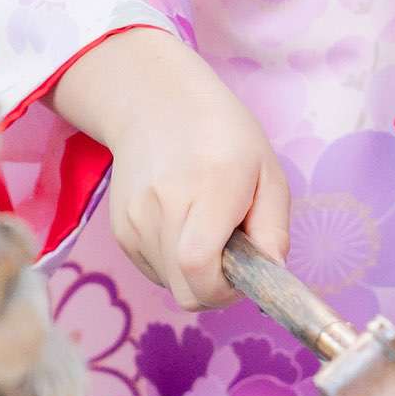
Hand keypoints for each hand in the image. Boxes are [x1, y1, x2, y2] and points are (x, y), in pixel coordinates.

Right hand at [51, 28, 288, 310]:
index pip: (199, 268)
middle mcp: (164, 207)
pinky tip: (181, 224)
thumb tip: (271, 275)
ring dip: (193, 273)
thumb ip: (273, 230)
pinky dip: (173, 262)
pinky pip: (154, 269)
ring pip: (170, 284)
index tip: (243, 273)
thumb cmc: (223, 136)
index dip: (224, 289)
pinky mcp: (121, 230)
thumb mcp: (268, 172)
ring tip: (204, 228)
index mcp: (210, 189)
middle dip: (214, 287)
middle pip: (185, 291)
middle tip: (230, 254)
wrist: (156, 104)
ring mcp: (136, 221)